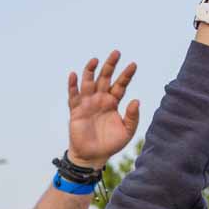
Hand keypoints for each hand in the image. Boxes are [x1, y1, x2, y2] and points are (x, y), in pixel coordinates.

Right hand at [66, 50, 140, 168]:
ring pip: (88, 83)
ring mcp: (87, 103)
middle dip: (110, 65)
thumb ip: (132, 117)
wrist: (93, 156)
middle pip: (105, 78)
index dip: (126, 75)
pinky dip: (72, 85)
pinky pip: (73, 96)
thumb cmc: (110, 144)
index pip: (120, 84)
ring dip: (90, 70)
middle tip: (116, 52)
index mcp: (113, 102)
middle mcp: (100, 99)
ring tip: (95, 60)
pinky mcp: (76, 110)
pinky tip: (73, 75)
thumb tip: (136, 100)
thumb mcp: (127, 131)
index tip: (133, 64)